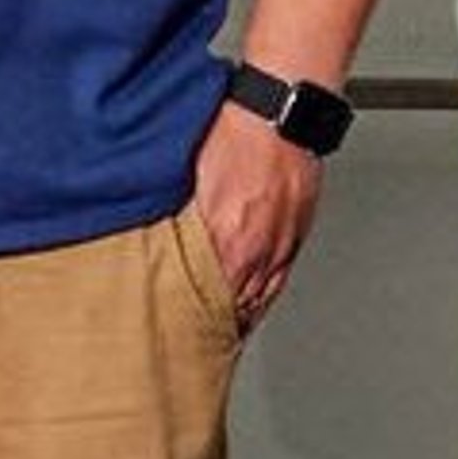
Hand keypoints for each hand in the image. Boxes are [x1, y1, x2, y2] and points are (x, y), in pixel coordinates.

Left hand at [191, 96, 323, 328]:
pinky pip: (280, 278)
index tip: (179, 328)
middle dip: (216, 320)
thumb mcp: (191, 180)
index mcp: (225, 238)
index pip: (206, 293)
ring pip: (259, 295)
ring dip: (241, 312)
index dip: (192, 315)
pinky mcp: (297, 235)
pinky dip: (265, 295)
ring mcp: (280, 244)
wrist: (276, 118)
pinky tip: (254, 303)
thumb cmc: (232, 137)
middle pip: (234, 302)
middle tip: (199, 340)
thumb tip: (160, 239)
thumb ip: (180, 219)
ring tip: (225, 328)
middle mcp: (256, 249)